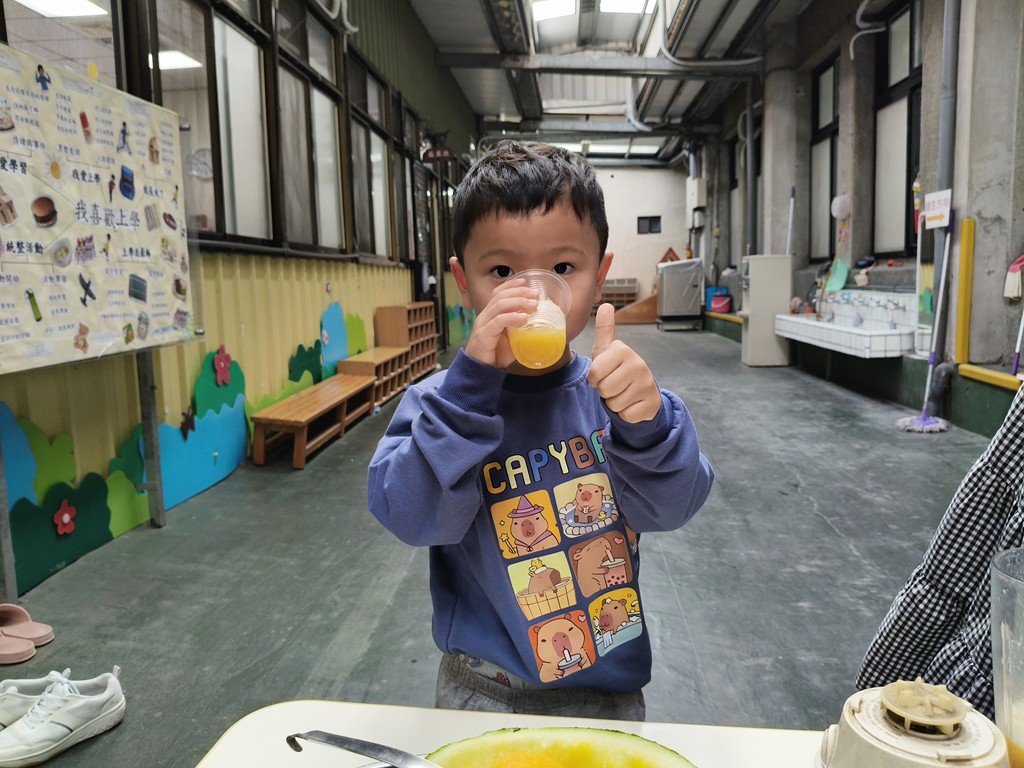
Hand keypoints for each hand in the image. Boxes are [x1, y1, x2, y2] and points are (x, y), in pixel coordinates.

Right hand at [463, 279, 538, 368]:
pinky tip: (523, 318)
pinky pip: (498, 321)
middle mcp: (485, 316)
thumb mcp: (511, 340)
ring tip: (533, 304)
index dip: (511, 285)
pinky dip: (512, 317)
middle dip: (519, 292)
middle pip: (500, 296)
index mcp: (490, 315)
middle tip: (535, 294)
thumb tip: (540, 328)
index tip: (525, 282)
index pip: (498, 293)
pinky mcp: (484, 335)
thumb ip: (521, 331)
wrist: (480, 370)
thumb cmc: (495, 354)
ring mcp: (483, 324)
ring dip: (518, 302)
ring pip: (499, 305)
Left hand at [587, 303, 661, 422]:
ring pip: (614, 404)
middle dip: (604, 391)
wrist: (642, 392)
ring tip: (623, 392)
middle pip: (604, 389)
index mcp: (624, 351)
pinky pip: (625, 415)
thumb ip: (605, 329)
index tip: (603, 374)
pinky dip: (625, 413)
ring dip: (614, 402)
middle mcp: (638, 365)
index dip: (594, 378)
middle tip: (614, 384)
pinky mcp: (651, 404)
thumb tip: (605, 305)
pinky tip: (632, 403)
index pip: (595, 373)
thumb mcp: (608, 350)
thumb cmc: (618, 369)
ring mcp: (647, 384)